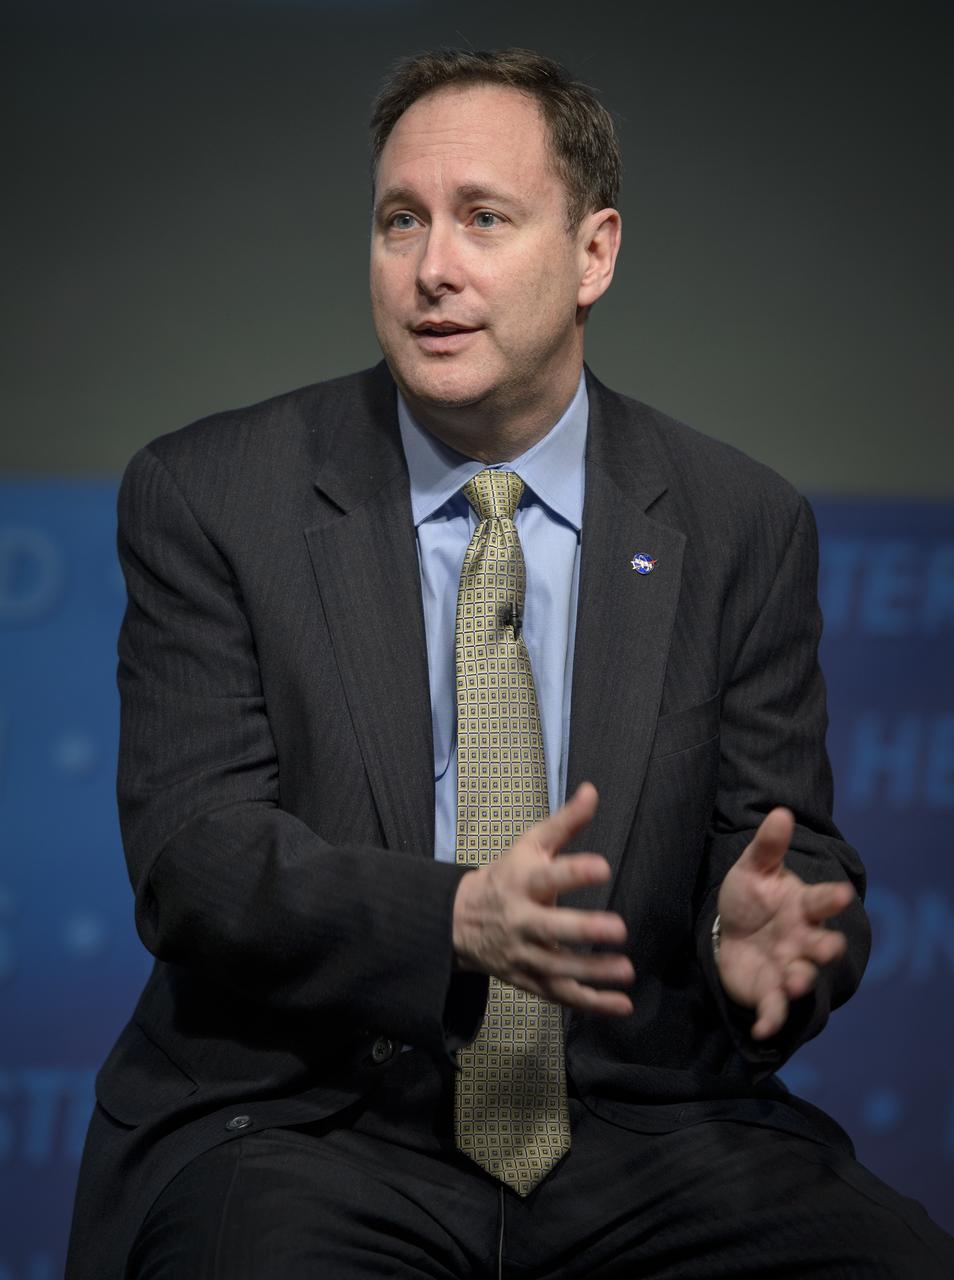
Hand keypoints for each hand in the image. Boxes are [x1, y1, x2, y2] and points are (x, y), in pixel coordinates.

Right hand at [452, 783, 633, 1014]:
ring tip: (626, 970)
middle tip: (619, 929)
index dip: (574, 872)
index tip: (602, 867)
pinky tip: (622, 1005)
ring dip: (593, 972)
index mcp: (522, 883)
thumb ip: (565, 823)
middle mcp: (521, 921)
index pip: (548, 877)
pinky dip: (591, 1004)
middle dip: (583, 931)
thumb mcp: (530, 845)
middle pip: (551, 929)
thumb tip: (592, 790)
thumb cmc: (506, 877)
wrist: (459, 921)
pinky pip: (560, 996)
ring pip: (558, 969)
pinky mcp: (529, 980)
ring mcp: (524, 955)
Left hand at [716, 808, 855, 1039]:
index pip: (822, 901)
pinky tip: (761, 1030)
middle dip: (826, 948)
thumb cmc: (751, 897)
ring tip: (797, 981)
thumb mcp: (753, 869)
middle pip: (822, 945)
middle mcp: (802, 940)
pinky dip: (771, 1021)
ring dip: (802, 981)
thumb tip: (779, 812)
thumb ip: (768, 846)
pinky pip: (774, 1010)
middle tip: (829, 947)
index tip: (843, 892)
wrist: (732, 932)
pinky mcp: (769, 992)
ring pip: (802, 978)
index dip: (832, 897)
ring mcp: (788, 967)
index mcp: (802, 907)